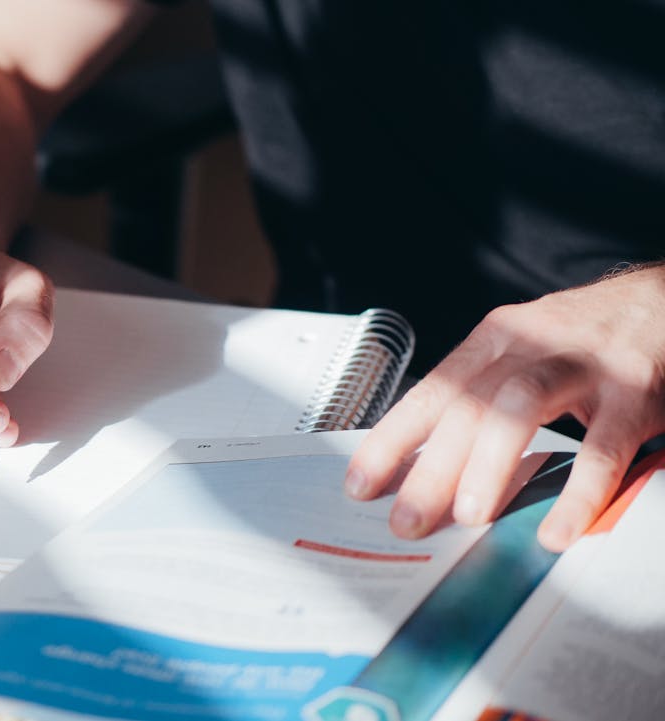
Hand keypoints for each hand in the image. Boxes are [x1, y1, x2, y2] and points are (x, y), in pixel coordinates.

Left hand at [346, 263, 664, 550]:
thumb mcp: (523, 351)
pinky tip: (556, 529)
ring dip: (488, 466)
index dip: (390, 440)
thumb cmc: (584, 340)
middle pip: (467, 404)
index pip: (430, 392)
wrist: (664, 302)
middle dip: (429, 467)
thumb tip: (422, 466)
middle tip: (406, 519)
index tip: (360, 485)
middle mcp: (532, 346)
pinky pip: (603, 448)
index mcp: (494, 339)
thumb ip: (480, 398)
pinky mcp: (635, 392)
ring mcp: (584, 366)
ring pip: (520, 408)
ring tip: (468, 516)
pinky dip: (577, 492)